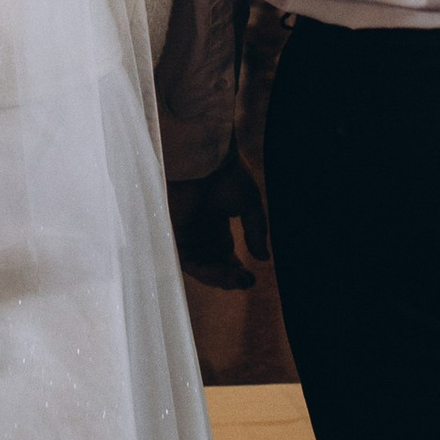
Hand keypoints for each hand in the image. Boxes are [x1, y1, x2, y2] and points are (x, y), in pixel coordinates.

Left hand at [168, 145, 264, 285]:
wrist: (207, 157)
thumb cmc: (229, 174)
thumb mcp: (250, 204)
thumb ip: (256, 232)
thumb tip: (264, 258)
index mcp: (216, 223)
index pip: (223, 255)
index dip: (236, 270)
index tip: (250, 278)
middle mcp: (200, 230)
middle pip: (213, 265)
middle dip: (229, 277)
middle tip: (245, 282)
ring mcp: (187, 233)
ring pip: (201, 267)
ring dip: (219, 277)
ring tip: (238, 280)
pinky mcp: (175, 233)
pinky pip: (188, 262)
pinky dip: (206, 271)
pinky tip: (224, 273)